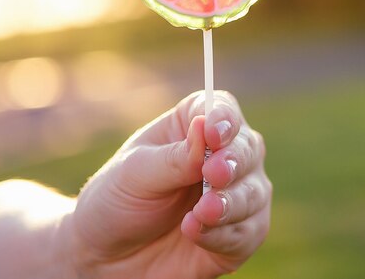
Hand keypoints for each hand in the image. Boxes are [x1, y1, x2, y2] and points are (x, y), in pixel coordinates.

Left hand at [66, 91, 271, 278]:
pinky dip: (225, 234)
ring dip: (231, 202)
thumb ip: (175, 157)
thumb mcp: (136, 174)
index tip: (213, 134)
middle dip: (233, 162)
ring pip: (255, 192)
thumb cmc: (119, 200)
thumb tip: (204, 125)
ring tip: (200, 213)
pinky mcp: (241, 233)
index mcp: (194, 126)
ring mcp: (237, 194)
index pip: (223, 109)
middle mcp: (224, 154)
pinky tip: (196, 232)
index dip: (224, 119)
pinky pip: (250, 231)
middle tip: (213, 174)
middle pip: (248, 148)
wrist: (110, 256)